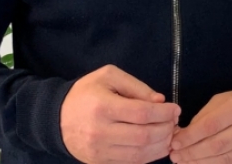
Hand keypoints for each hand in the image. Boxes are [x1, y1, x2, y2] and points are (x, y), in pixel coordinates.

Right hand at [60, 64, 180, 163]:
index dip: (164, 113)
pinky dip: (149, 157)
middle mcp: (101, 132)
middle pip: (143, 136)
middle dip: (166, 130)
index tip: (176, 109)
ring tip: (169, 135)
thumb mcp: (108, 76)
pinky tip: (156, 146)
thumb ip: (136, 86)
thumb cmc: (85, 93)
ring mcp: (100, 151)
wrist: (56, 117)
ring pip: (139, 154)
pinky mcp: (100, 163)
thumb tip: (160, 101)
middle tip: (174, 122)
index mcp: (103, 106)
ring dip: (161, 146)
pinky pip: (131, 163)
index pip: (142, 114)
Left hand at [169, 88, 231, 163]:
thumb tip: (183, 134)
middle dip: (192, 153)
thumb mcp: (226, 99)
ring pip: (225, 160)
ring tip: (184, 163)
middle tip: (175, 156)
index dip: (190, 136)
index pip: (211, 124)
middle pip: (217, 145)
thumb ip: (205, 115)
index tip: (174, 142)